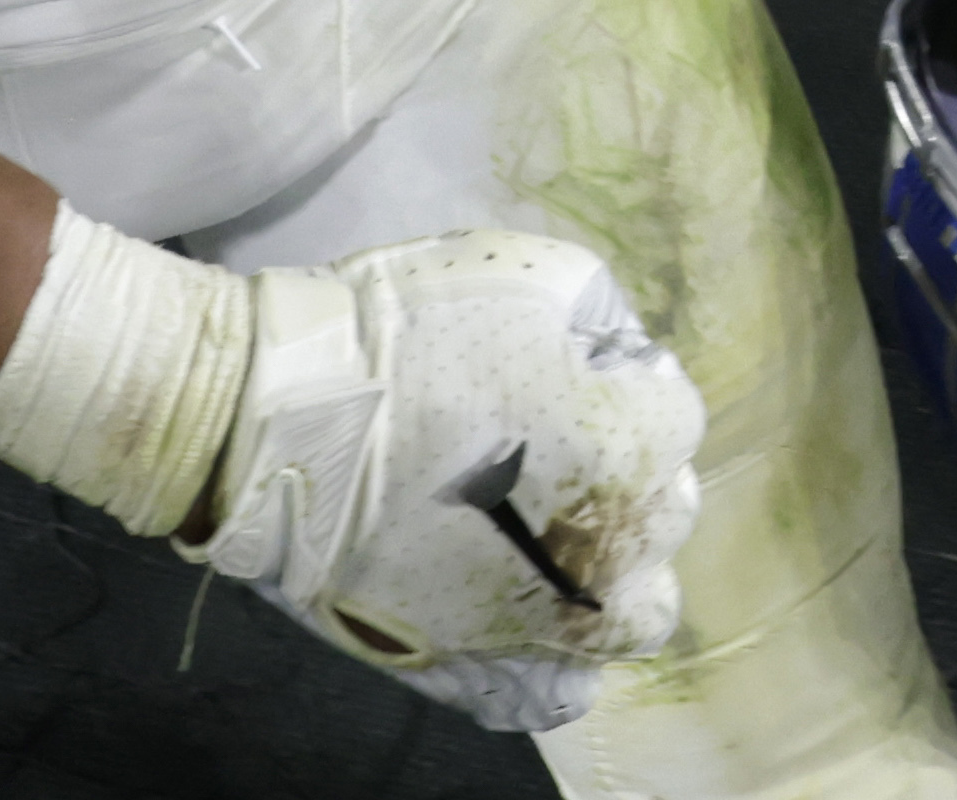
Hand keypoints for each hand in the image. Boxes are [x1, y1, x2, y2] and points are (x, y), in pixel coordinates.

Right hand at [193, 231, 699, 729]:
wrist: (281, 417)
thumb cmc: (401, 331)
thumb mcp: (521, 269)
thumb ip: (600, 312)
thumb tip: (619, 352)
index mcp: (625, 447)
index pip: (674, 413)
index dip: (625, 383)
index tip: (576, 370)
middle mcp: (606, 547)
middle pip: (666, 511)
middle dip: (630, 472)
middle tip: (562, 442)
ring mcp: (546, 616)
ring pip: (639, 614)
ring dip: (619, 572)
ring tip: (565, 538)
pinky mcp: (483, 662)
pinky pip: (560, 687)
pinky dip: (558, 655)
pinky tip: (532, 607)